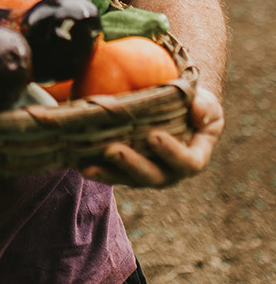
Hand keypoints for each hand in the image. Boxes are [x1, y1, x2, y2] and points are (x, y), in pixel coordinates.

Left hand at [80, 85, 224, 187]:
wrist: (176, 110)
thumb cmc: (194, 105)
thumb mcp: (207, 104)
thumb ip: (205, 109)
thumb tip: (197, 112)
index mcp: (193, 159)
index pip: (187, 162)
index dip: (172, 152)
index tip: (154, 136)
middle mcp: (169, 172)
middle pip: (152, 176)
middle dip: (132, 165)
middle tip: (113, 150)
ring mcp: (145, 173)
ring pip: (126, 179)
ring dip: (107, 173)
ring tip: (87, 165)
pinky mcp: (125, 170)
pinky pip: (110, 173)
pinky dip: (94, 169)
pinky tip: (76, 161)